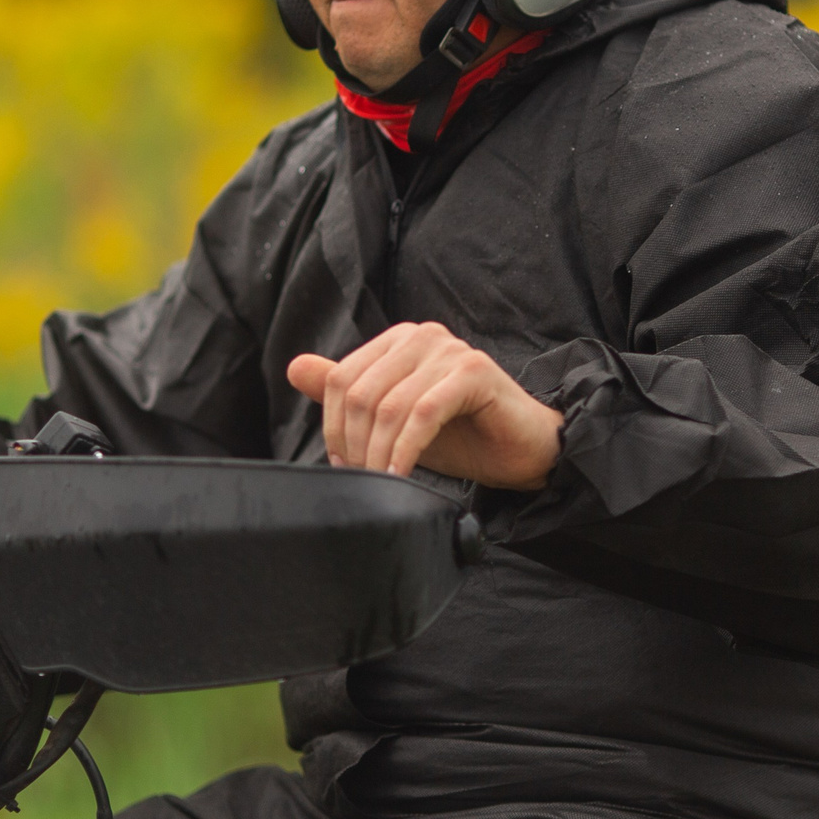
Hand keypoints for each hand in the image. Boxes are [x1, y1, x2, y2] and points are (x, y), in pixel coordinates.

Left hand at [287, 322, 561, 487]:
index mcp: (398, 341)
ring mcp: (449, 350)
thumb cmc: (462, 436)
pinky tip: (402, 475)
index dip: (334, 427)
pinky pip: (422, 414)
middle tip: (363, 479)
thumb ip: (349, 393)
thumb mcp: (395, 420)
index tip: (344, 465)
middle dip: (354, 444)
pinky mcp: (473, 372)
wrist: (523, 451)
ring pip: (388, 405)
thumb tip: (295, 367)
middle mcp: (421, 336)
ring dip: (378, 453)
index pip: (341, 379)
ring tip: (383, 481)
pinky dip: (405, 450)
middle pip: (360, 392)